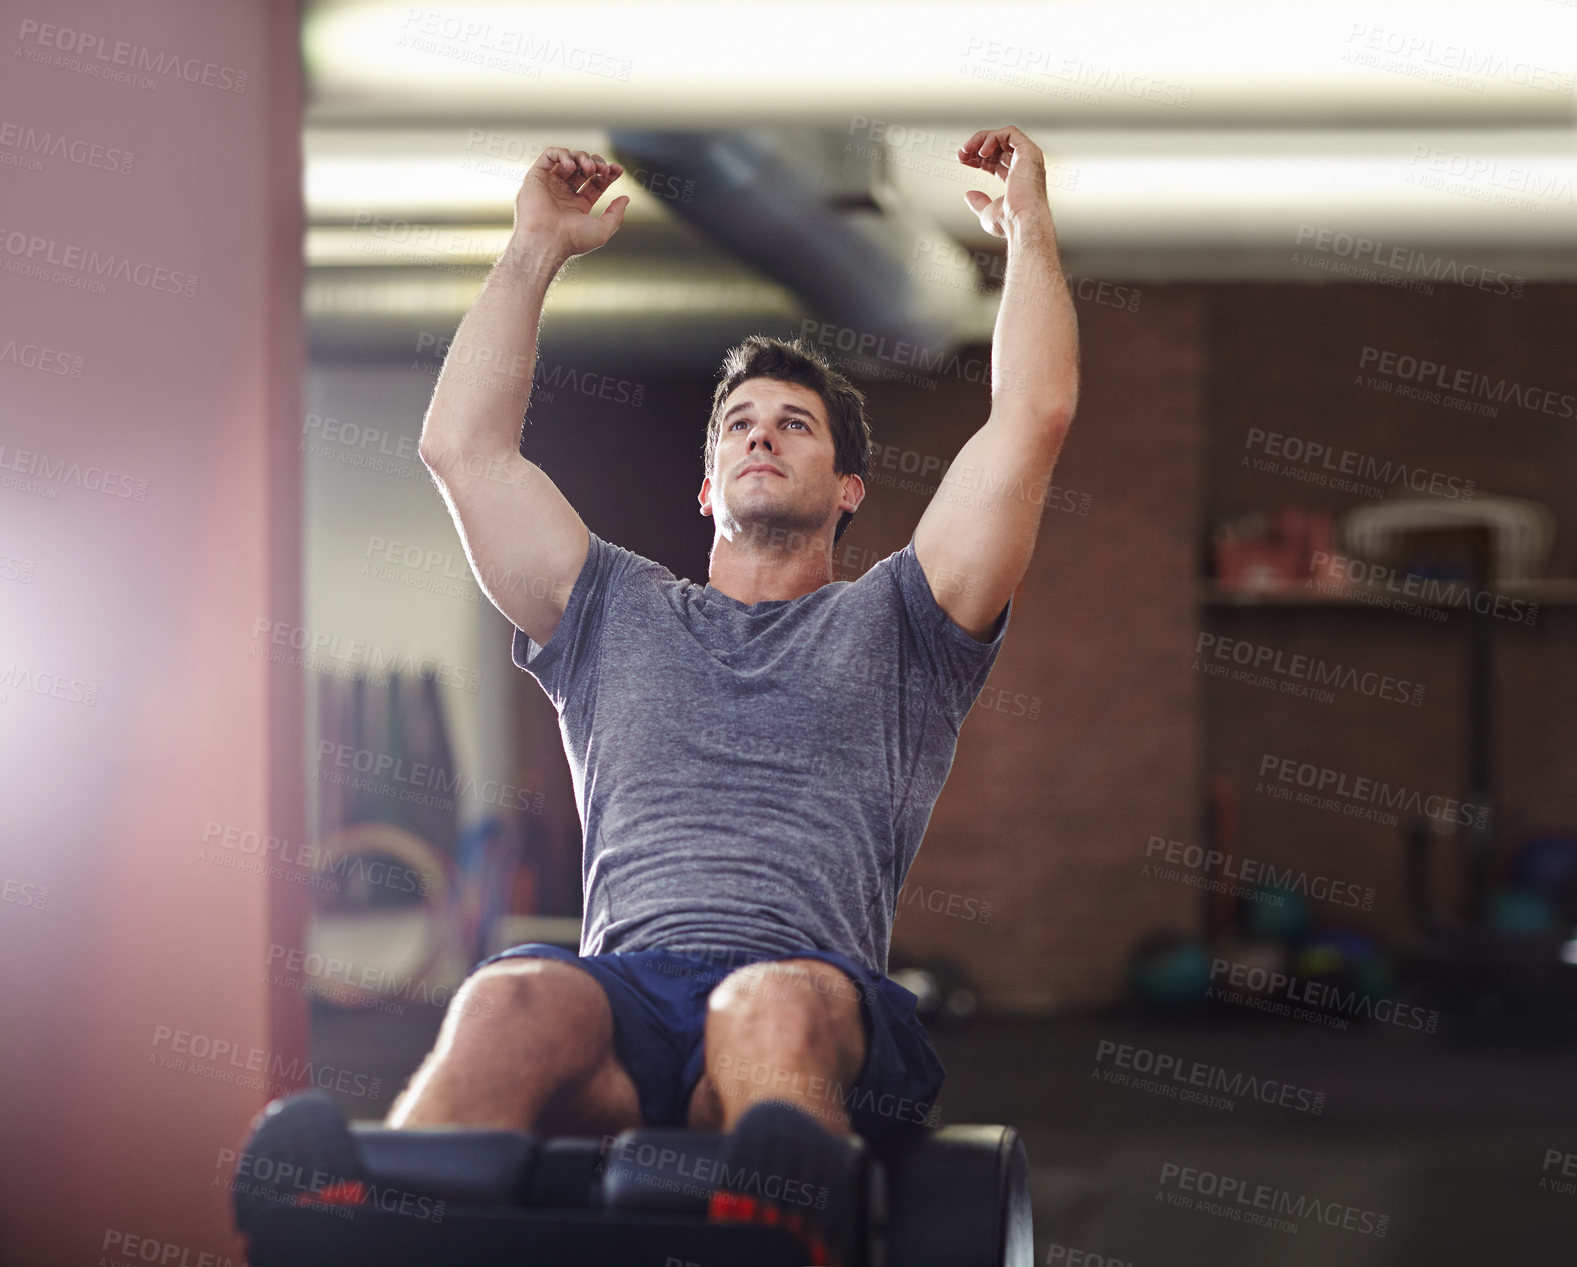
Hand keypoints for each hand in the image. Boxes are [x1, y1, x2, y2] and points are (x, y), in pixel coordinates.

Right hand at [514, 147, 628, 259]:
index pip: (595, 182)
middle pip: (583, 168)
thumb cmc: (572, 240)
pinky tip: (571, 166)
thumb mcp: (603, 230)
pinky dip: (562, 154)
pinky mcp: (536, 177)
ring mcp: (550, 185)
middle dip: (596, 163)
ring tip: (589, 168)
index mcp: (578, 206)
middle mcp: (563, 194)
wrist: (546, 240)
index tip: (618, 169)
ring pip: (568, 159)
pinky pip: (549, 156)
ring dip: (582, 158)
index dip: (608, 173)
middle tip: (603, 168)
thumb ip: (616, 214)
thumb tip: (625, 198)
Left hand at [958, 126, 1050, 238]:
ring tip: (966, 150)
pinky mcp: (1029, 151)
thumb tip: (968, 195)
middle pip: (998, 147)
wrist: (1022, 221)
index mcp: (1017, 179)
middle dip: (976, 147)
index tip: (962, 160)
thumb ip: (978, 202)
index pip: (996, 160)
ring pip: (1003, 136)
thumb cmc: (1009, 222)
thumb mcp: (987, 212)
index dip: (977, 157)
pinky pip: (1010, 133)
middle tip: (961, 154)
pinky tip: (981, 152)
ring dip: (981, 139)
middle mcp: (1024, 166)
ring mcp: (1028, 158)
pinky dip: (993, 137)